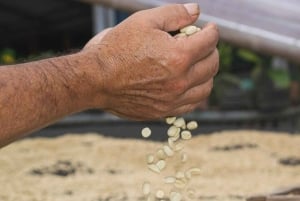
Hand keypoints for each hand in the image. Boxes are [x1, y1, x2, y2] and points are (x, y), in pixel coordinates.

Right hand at [83, 3, 218, 119]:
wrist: (96, 79)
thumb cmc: (116, 49)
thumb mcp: (144, 21)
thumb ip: (175, 14)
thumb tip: (196, 11)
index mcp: (178, 56)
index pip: (210, 41)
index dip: (212, 31)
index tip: (209, 29)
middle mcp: (179, 81)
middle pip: (212, 64)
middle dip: (212, 50)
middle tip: (203, 45)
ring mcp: (172, 99)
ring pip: (206, 87)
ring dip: (207, 73)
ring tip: (197, 65)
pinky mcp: (164, 111)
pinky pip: (192, 104)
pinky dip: (196, 92)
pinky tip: (188, 83)